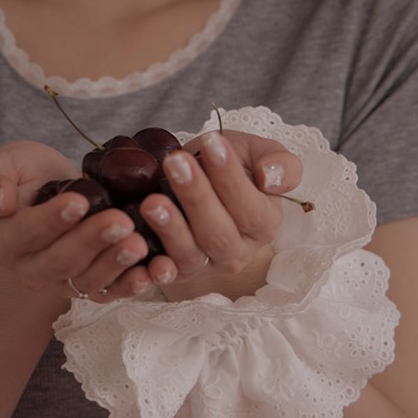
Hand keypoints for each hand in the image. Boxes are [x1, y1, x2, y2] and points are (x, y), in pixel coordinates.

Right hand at [0, 141, 150, 301]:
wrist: (50, 192)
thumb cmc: (24, 175)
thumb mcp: (0, 164)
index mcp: (6, 240)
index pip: (28, 233)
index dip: (53, 219)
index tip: (80, 201)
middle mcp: (32, 268)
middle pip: (62, 261)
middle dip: (93, 241)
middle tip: (121, 222)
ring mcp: (63, 281)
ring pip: (89, 280)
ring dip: (116, 264)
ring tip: (139, 244)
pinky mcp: (92, 285)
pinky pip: (112, 291)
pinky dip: (134, 285)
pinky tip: (154, 272)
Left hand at [136, 130, 302, 300]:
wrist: (200, 175)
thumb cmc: (233, 163)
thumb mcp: (259, 153)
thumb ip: (280, 163)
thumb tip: (270, 178)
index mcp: (266, 224)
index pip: (251, 209)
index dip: (231, 178)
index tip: (211, 143)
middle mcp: (239, 252)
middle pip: (219, 234)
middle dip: (196, 197)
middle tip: (176, 162)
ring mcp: (207, 265)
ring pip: (190, 255)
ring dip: (170, 228)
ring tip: (152, 200)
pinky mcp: (178, 273)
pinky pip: (163, 274)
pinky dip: (151, 265)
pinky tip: (137, 243)